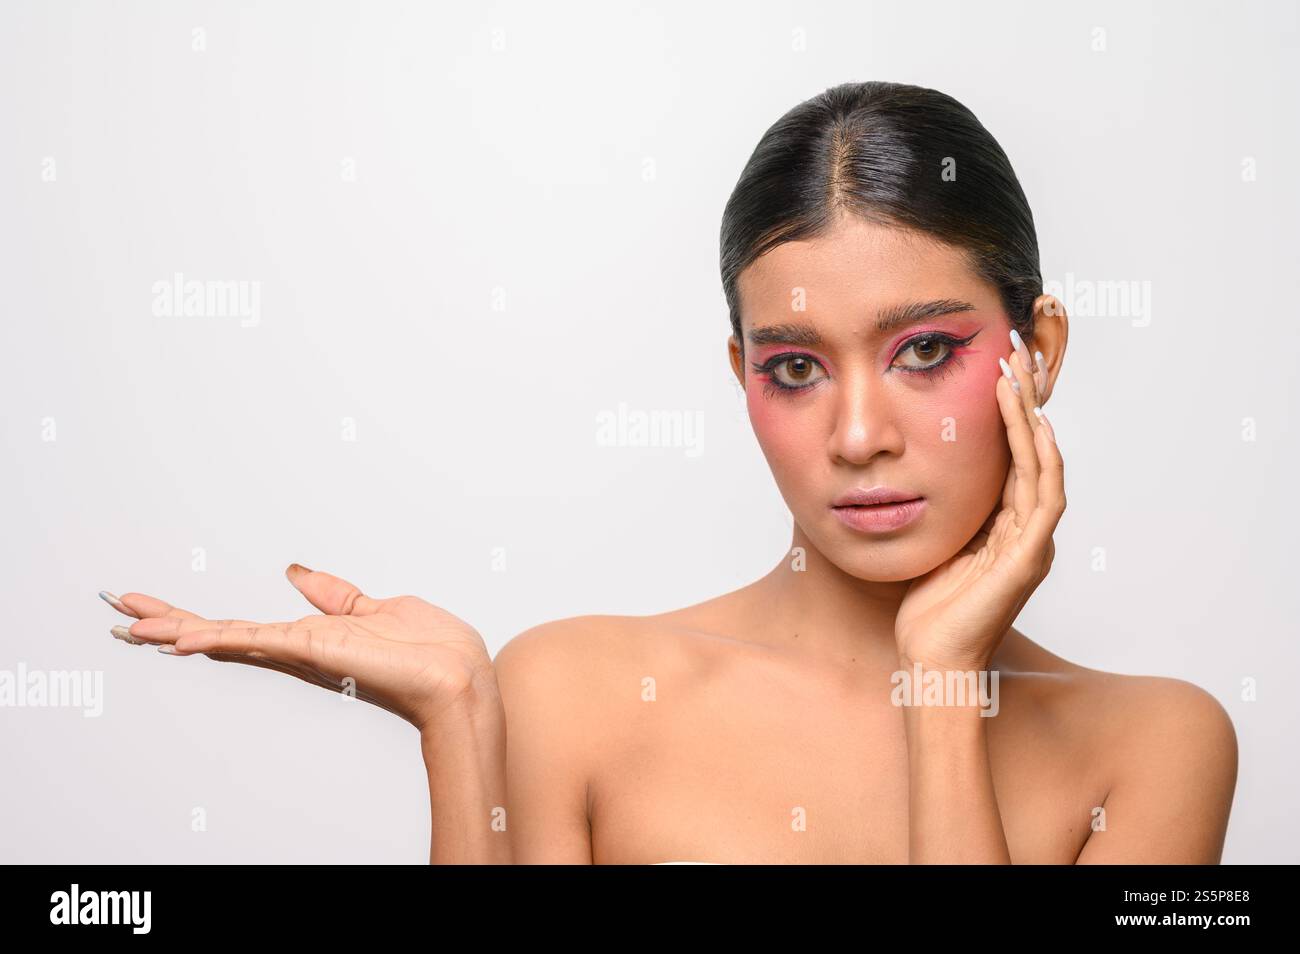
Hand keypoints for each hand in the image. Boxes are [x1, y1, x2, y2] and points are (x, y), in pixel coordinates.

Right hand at [101, 564, 495, 732]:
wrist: (455, 674)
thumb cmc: (429, 648)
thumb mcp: (374, 605)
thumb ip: (332, 593)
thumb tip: (297, 571)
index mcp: (310, 636)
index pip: (243, 625)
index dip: (200, 618)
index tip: (160, 607)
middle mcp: (297, 647)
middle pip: (221, 633)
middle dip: (171, 621)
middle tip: (122, 610)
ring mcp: (301, 651)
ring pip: (226, 637)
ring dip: (177, 628)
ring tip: (131, 621)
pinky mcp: (312, 650)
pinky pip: (254, 640)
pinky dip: (214, 637)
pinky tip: (179, 638)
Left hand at [894, 334, 1064, 671]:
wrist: (930, 660)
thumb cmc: (927, 609)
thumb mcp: (933, 542)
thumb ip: (941, 510)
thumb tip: (914, 470)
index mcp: (1007, 526)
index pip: (1016, 455)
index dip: (1011, 409)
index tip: (997, 364)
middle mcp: (1028, 530)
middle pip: (1036, 449)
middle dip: (1026, 398)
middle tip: (1016, 349)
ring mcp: (1033, 543)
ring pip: (1044, 463)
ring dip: (1032, 416)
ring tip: (1017, 371)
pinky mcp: (1028, 558)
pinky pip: (1044, 497)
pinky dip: (1043, 458)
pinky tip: (1034, 424)